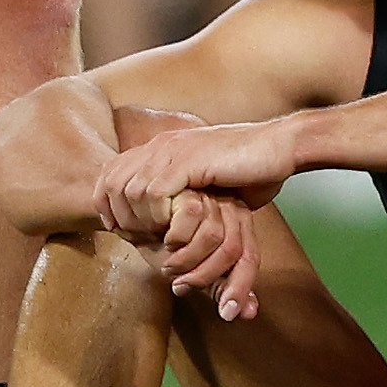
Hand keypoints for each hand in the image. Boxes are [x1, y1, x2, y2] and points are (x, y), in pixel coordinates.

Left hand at [95, 118, 297, 242]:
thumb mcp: (204, 183)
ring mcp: (172, 151)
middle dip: (118, 217)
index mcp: (160, 148)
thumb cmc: (248, 169)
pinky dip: (158, 217)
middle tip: (138, 241)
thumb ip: (179, 194)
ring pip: (128, 191)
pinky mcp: (188, 161)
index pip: (108, 174)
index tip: (121, 230)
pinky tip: (173, 230)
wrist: (279, 148)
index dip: (107, 205)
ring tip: (157, 238)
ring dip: (139, 221)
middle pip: (110, 183)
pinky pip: (154, 194)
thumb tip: (161, 220)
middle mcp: (160, 145)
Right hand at [155, 189, 263, 321]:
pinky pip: (191, 215)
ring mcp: (211, 196)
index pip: (249, 259)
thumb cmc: (162, 239)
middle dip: (205, 277)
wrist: (132, 210)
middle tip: (180, 285)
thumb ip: (217, 285)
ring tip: (167, 263)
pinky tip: (161, 237)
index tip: (226, 312)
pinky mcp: (188, 184)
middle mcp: (230, 208)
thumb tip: (249, 313)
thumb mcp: (192, 268)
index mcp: (237, 226)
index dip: (240, 287)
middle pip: (234, 250)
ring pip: (215, 236)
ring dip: (186, 260)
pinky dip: (174, 236)